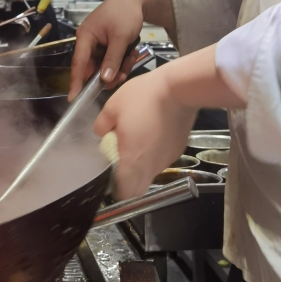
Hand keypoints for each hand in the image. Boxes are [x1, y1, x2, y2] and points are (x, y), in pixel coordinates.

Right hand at [70, 0, 147, 98]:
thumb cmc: (125, 14)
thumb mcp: (120, 38)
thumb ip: (112, 60)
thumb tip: (104, 80)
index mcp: (85, 37)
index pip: (78, 63)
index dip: (75, 82)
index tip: (73, 98)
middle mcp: (88, 41)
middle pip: (94, 68)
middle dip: (109, 73)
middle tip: (123, 74)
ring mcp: (98, 43)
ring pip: (105, 66)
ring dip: (119, 66)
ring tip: (132, 56)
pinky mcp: (107, 44)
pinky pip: (111, 60)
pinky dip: (122, 60)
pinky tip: (132, 52)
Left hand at [94, 68, 195, 198]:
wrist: (179, 88)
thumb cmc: (143, 97)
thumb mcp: (112, 107)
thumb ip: (102, 125)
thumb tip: (100, 133)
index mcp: (133, 160)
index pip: (124, 193)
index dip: (115, 190)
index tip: (109, 178)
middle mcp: (152, 166)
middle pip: (138, 189)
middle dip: (127, 183)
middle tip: (119, 164)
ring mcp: (168, 159)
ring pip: (150, 173)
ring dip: (141, 166)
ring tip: (137, 142)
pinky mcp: (178, 150)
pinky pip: (162, 159)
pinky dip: (154, 154)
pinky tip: (152, 135)